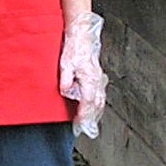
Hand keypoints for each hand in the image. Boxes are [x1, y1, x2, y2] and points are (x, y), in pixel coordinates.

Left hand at [59, 11, 107, 138]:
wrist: (82, 35)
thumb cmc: (74, 47)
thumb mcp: (65, 63)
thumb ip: (66, 79)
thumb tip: (66, 92)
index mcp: (90, 79)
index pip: (88, 103)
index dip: (84, 116)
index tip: (80, 126)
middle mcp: (97, 81)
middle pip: (96, 106)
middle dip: (91, 119)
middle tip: (85, 130)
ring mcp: (99, 79)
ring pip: (100, 102)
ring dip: (95, 114)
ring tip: (89, 124)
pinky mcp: (98, 77)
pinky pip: (100, 96)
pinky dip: (97, 106)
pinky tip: (93, 109)